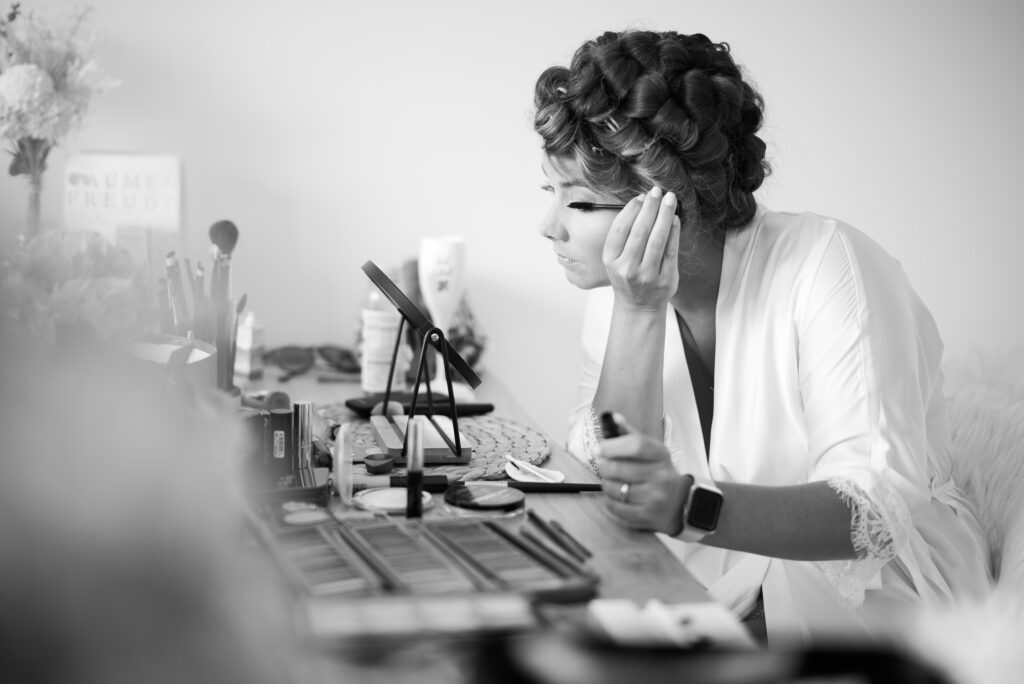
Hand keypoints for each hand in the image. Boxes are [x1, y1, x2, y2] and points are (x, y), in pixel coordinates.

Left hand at [597, 413, 692, 534]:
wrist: (679, 502)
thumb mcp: (650, 451)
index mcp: (661, 455)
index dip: (613, 445)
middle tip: (603, 466)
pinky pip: (616, 508)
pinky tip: (616, 496)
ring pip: (615, 489)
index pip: (636, 445)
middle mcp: (661, 476)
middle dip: (604, 467)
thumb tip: (613, 417)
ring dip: (607, 484)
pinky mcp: (647, 516)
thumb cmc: (657, 472)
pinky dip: (610, 501)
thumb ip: (630, 435)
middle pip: (620, 468)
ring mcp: (655, 497)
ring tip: (612, 481)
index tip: (598, 448)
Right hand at [603, 187, 680, 313]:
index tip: (641, 196)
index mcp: (611, 260)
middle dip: (650, 207)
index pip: (620, 229)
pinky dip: (674, 232)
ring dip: (665, 215)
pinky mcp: (665, 280)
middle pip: (640, 231)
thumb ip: (624, 236)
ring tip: (670, 199)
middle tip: (658, 191)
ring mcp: (647, 275)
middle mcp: (627, 268)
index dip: (631, 209)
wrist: (638, 307)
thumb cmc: (627, 277)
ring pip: (657, 239)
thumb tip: (642, 203)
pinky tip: (675, 218)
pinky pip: (671, 251)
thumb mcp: (615, 259)